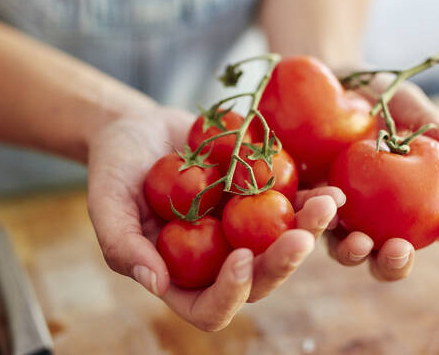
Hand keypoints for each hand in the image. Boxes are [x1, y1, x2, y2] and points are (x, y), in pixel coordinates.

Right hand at [85, 105, 341, 330]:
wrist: (140, 129)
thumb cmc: (115, 168)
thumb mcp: (106, 203)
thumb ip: (122, 245)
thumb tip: (156, 284)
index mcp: (182, 278)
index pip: (211, 309)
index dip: (230, 293)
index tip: (240, 258)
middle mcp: (219, 263)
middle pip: (260, 281)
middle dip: (283, 263)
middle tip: (301, 236)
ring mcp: (245, 234)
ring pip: (285, 247)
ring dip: (310, 231)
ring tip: (328, 205)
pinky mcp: (262, 203)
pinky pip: (293, 208)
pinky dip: (313, 200)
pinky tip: (332, 187)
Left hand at [325, 74, 438, 280]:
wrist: (325, 80)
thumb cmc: (376, 94)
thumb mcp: (403, 102)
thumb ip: (431, 124)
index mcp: (413, 199)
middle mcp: (377, 218)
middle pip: (390, 256)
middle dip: (396, 263)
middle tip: (399, 249)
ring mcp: (340, 216)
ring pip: (348, 251)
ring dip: (355, 254)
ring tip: (359, 242)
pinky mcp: (305, 206)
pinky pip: (310, 221)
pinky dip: (317, 220)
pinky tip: (325, 208)